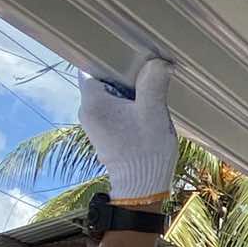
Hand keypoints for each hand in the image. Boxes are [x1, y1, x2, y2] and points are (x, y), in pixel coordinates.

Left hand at [78, 58, 178, 204]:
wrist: (142, 187)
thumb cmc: (145, 151)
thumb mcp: (154, 112)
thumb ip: (154, 83)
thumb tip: (159, 63)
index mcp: (93, 102)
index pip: (91, 67)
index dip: (110, 60)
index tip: (129, 59)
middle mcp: (87, 111)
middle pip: (103, 80)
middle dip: (124, 78)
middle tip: (146, 80)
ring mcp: (95, 124)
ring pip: (110, 96)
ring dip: (128, 95)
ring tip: (147, 100)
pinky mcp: (104, 133)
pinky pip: (113, 110)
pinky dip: (128, 108)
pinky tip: (144, 114)